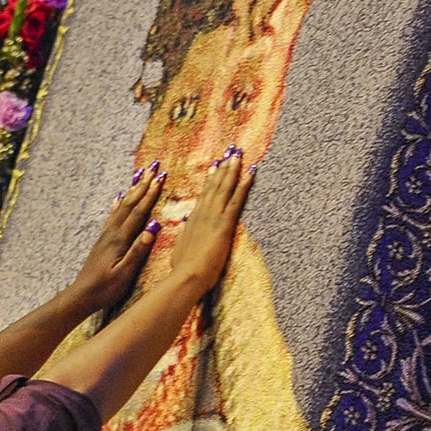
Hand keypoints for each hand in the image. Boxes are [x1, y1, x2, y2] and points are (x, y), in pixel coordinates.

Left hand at [68, 164, 164, 314]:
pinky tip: (119, 197)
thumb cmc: (105, 288)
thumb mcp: (125, 273)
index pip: (138, 212)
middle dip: (142, 185)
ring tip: (139, 175)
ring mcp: (106, 236)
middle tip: (153, 167)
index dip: (150, 194)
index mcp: (120, 239)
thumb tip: (153, 227)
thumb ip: (138, 250)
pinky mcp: (103, 241)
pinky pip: (112, 216)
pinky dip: (118, 204)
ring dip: (132, 190)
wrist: (82, 295)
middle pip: (129, 204)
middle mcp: (112, 233)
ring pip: (121, 207)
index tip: (160, 177)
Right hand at [169, 149, 255, 296]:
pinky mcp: (224, 223)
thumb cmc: (183, 270)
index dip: (210, 182)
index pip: (203, 197)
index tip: (214, 169)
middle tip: (228, 154)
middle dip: (222, 170)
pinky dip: (243, 185)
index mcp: (192, 221)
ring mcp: (213, 217)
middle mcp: (202, 214)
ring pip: (224, 188)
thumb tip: (186, 242)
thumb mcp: (180, 252)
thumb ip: (187, 243)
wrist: (187, 275)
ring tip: (237, 156)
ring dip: (231, 171)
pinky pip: (236, 200)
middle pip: (214, 188)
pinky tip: (250, 173)